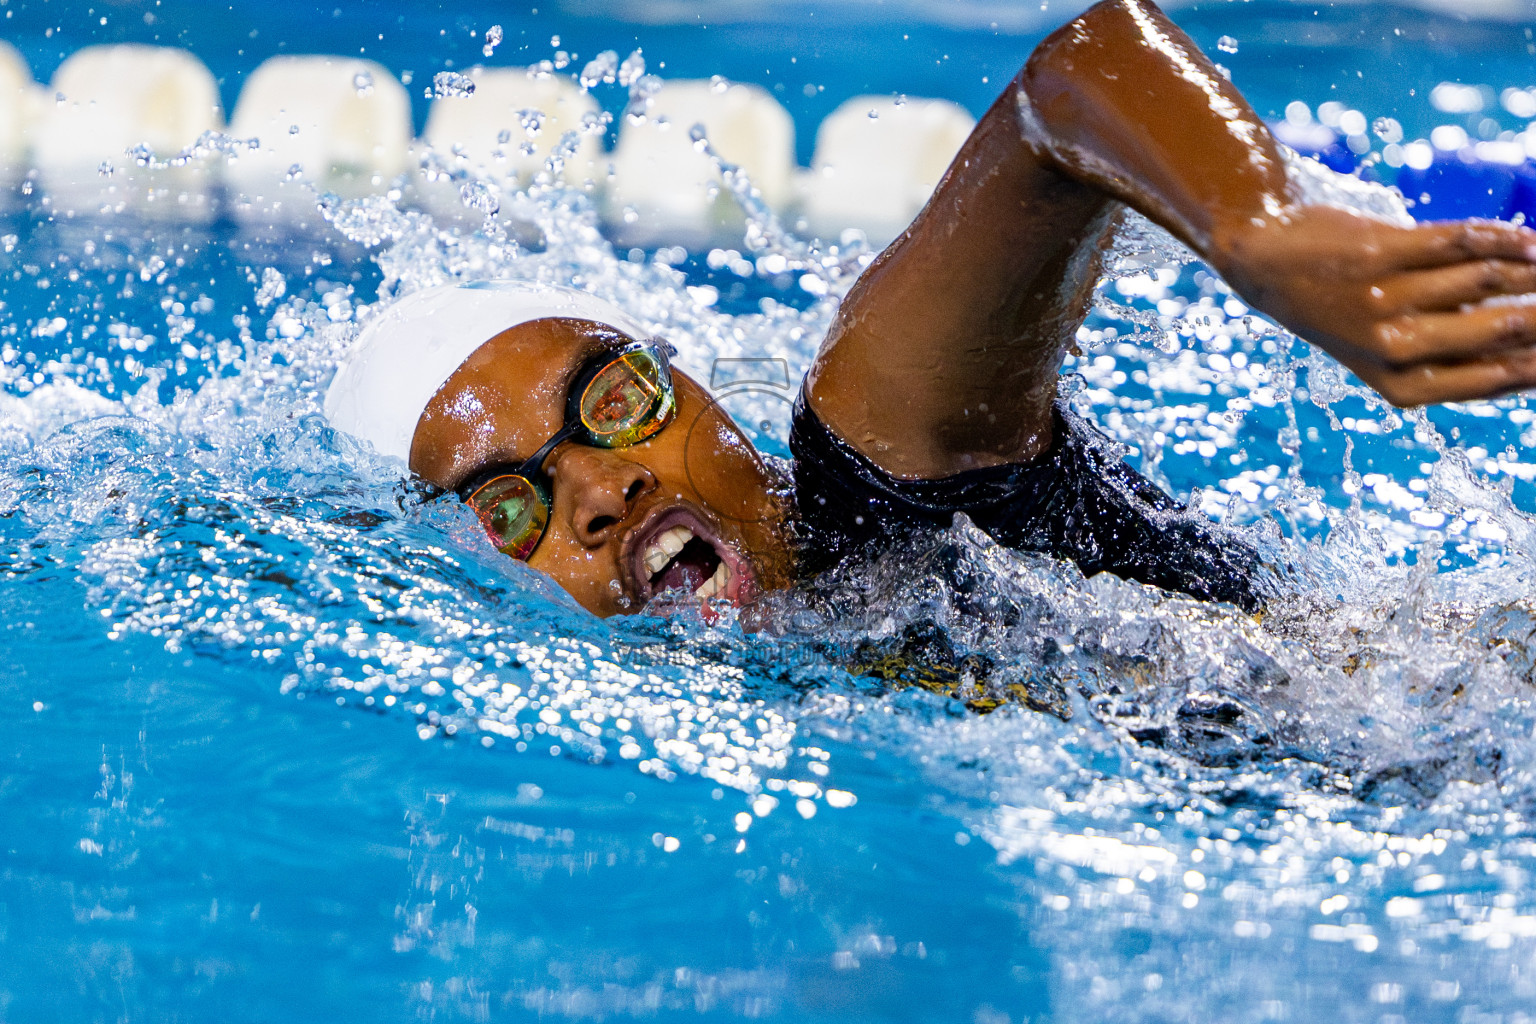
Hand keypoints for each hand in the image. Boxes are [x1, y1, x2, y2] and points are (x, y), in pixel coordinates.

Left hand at [1210, 205, 1535, 405]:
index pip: (1503, 376)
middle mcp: (1394, 349)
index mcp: (1404, 386)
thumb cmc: (1346, 311)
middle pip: (1508, 326)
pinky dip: (1506, 237)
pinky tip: (1530, 240)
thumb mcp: (1392, 354)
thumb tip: (1531, 357)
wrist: (1266, 264)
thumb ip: (1459, 357)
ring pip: (1490, 276)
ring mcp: (1384, 299)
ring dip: (1534, 264)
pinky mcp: (1380, 252)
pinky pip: (1464, 240)